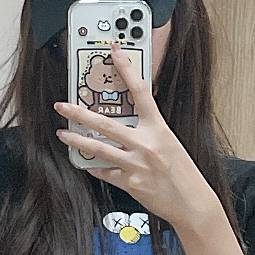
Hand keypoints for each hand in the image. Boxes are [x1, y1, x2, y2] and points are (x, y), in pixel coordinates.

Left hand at [54, 44, 221, 234]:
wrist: (191, 202)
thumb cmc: (183, 172)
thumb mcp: (169, 143)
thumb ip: (147, 131)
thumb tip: (125, 123)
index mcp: (158, 128)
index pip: (140, 91)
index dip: (126, 68)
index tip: (115, 52)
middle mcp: (145, 143)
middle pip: (105, 123)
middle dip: (79, 113)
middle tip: (62, 106)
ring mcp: (135, 163)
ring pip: (97, 148)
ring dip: (76, 140)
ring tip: (63, 134)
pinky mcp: (129, 182)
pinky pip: (104, 172)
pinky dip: (95, 167)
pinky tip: (89, 163)